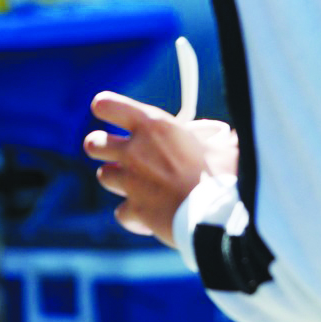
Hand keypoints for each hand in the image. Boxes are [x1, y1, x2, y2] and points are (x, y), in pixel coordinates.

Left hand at [84, 91, 240, 245]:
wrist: (220, 215)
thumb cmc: (226, 175)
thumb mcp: (224, 145)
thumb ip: (213, 137)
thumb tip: (220, 134)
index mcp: (154, 126)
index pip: (107, 105)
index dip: (106, 108)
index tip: (110, 111)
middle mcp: (135, 151)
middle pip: (93, 143)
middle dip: (100, 146)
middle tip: (117, 151)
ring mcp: (131, 182)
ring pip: (104, 176)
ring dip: (117, 179)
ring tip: (138, 183)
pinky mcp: (135, 210)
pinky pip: (122, 212)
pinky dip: (133, 215)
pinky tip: (149, 215)